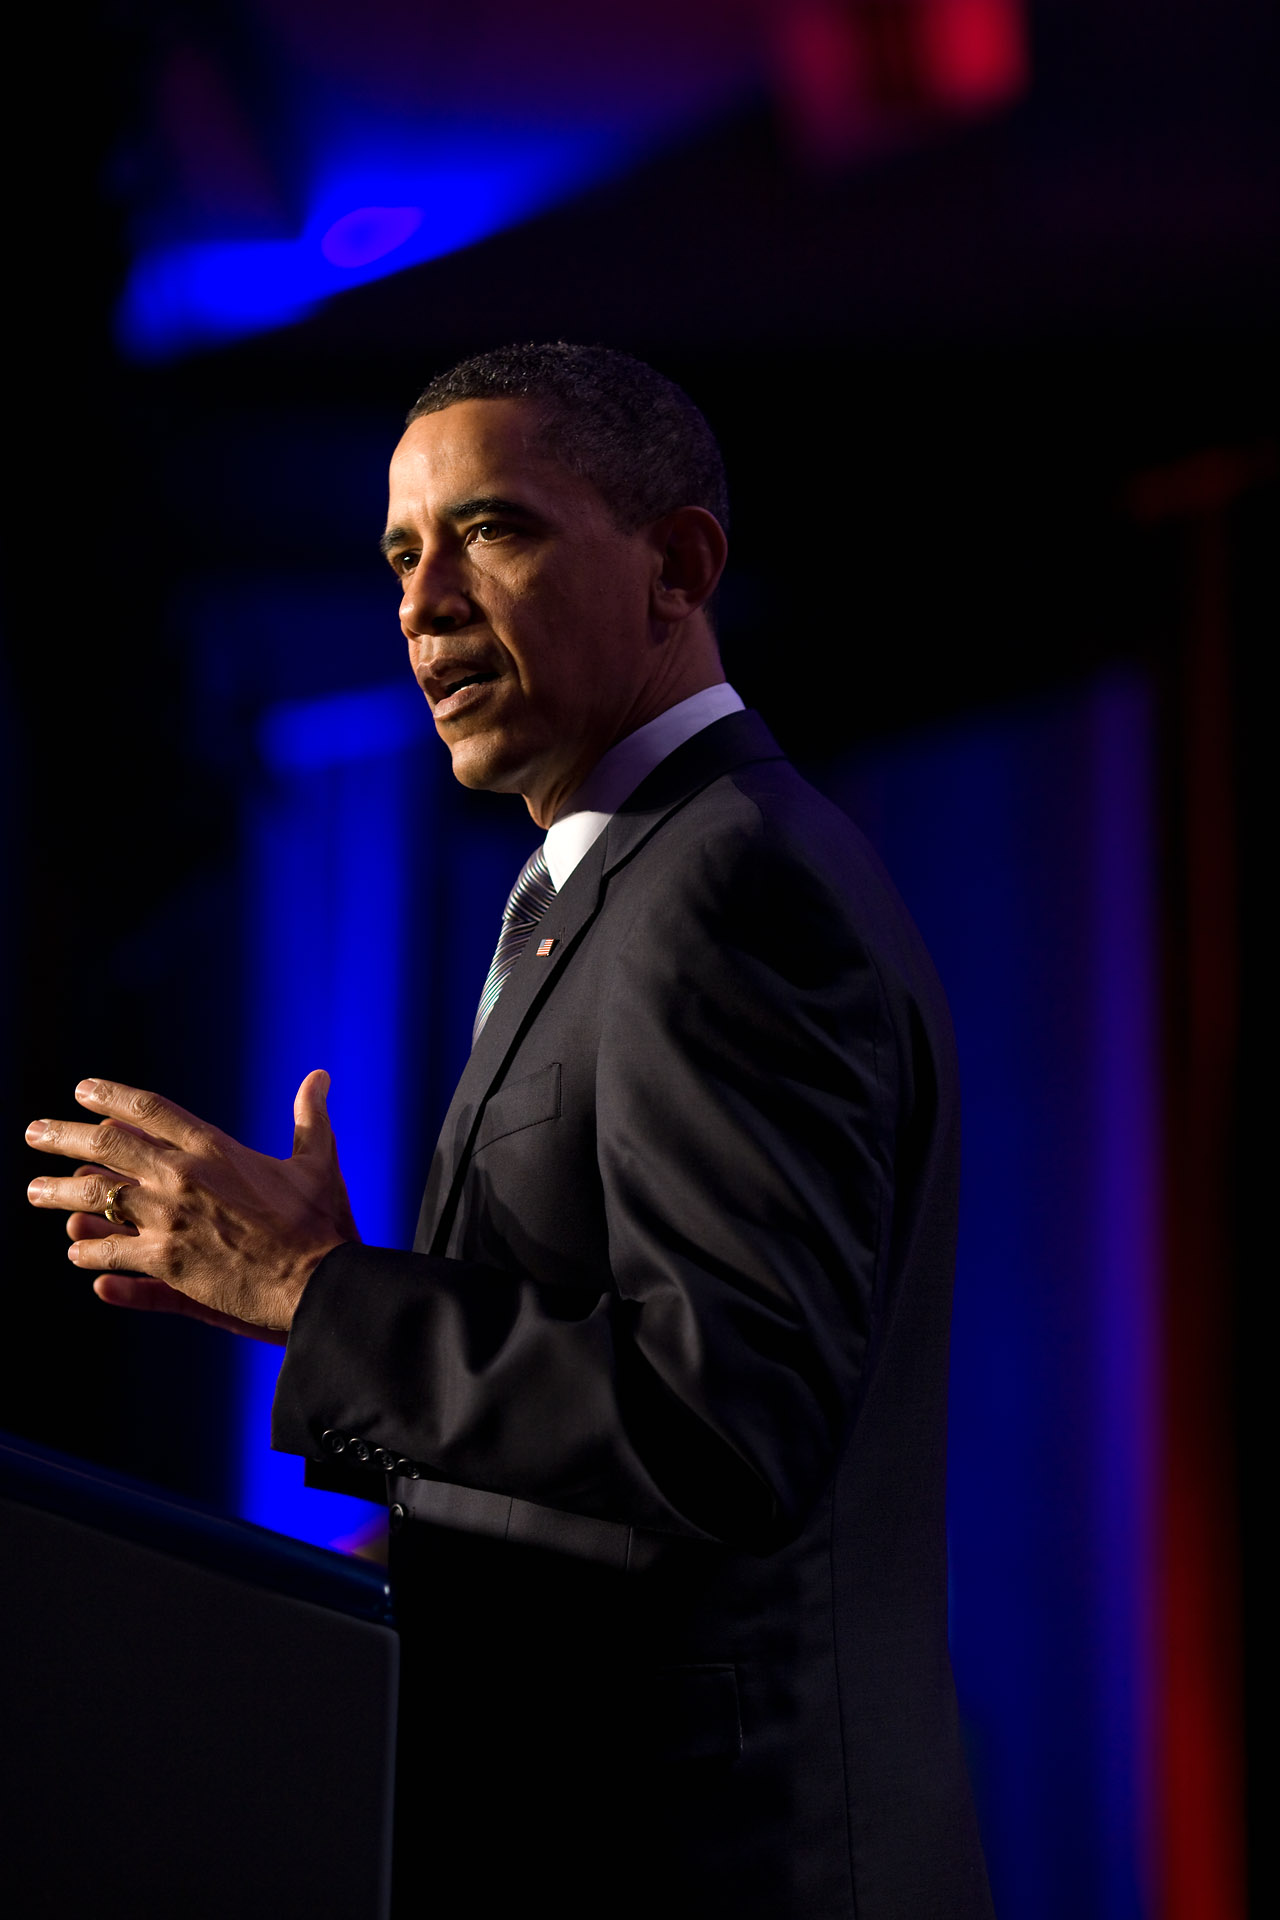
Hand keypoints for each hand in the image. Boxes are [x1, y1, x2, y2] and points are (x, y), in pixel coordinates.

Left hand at [25, 1072, 357, 1336]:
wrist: (317, 1281)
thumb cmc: (320, 1223)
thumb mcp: (317, 1162)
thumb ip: (310, 1118)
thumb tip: (320, 1076)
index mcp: (214, 1147)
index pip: (149, 1108)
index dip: (111, 1096)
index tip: (83, 1091)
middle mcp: (183, 1175)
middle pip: (106, 1144)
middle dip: (63, 1135)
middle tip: (35, 1132)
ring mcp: (169, 1219)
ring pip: (94, 1199)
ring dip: (58, 1193)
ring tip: (35, 1191)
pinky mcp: (165, 1262)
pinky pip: (110, 1254)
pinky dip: (89, 1252)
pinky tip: (77, 1251)